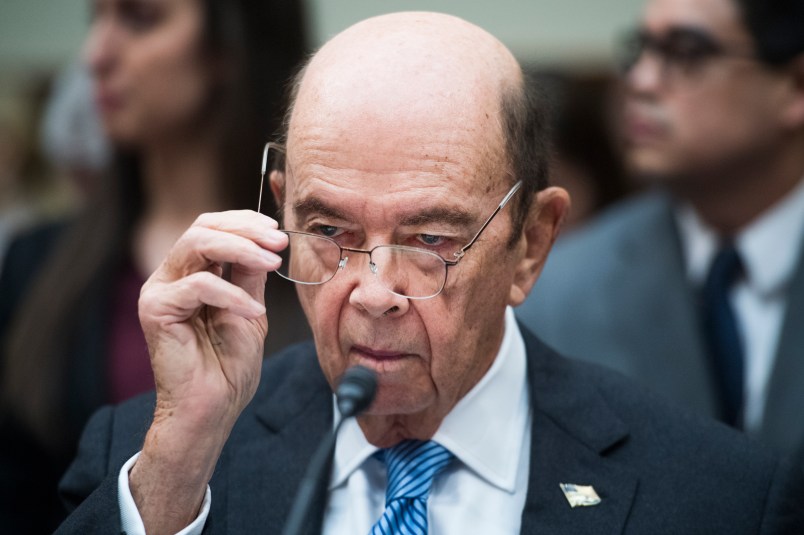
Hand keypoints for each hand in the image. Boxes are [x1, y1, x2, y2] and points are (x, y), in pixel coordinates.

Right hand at [132, 210, 286, 532]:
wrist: (213, 408)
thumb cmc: (229, 365)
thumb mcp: (250, 309)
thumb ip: (251, 275)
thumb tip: (267, 241)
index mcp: (190, 273)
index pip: (210, 227)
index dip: (244, 222)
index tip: (278, 233)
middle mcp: (170, 277)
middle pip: (202, 228)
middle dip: (246, 230)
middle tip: (278, 243)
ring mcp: (159, 290)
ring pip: (196, 244)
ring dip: (241, 249)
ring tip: (272, 264)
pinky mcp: (156, 310)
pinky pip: (197, 285)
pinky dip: (232, 294)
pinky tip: (254, 311)